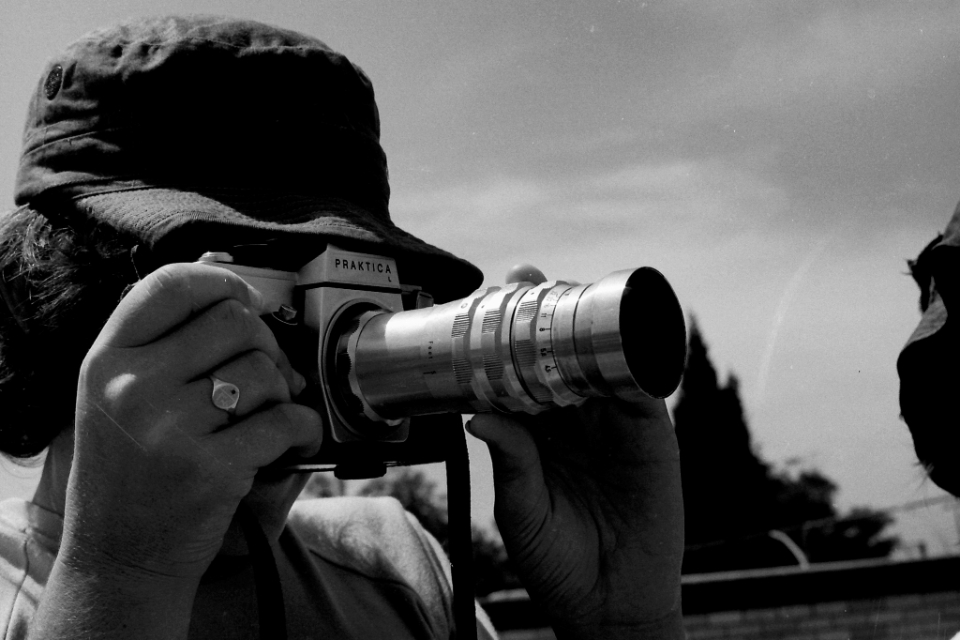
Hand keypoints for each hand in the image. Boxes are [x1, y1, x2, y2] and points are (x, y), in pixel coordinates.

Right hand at [62, 263, 322, 583]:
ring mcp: (170, 428)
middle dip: (265, 344)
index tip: (244, 302)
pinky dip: (303, 428)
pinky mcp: (212, 468)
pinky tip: (292, 439)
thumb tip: (226, 273)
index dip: (223, 284)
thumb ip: (162, 339)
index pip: (172, 284)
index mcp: (107, 360)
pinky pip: (286, 419)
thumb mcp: (117, 394)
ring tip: (265, 415)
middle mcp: (133, 386)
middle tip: (266, 373)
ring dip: (281, 391)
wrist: (119, 557)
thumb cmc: (128, 471)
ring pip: (265, 370)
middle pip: (235, 321)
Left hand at [467, 266, 683, 639]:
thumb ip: (511, 462)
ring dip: (587, 327)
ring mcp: (613, 423)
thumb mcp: (522, 512)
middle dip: (545, 316)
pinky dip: (633, 361)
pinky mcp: (652, 434)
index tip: (491, 301)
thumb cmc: (558, 562)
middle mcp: (574, 421)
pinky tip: (616, 337)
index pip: (520, 375)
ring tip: (565, 295)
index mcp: (536, 435)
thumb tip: (478, 415)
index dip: (507, 340)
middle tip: (526, 280)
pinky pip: (644, 388)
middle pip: (561, 355)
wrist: (611, 604)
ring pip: (601, 361)